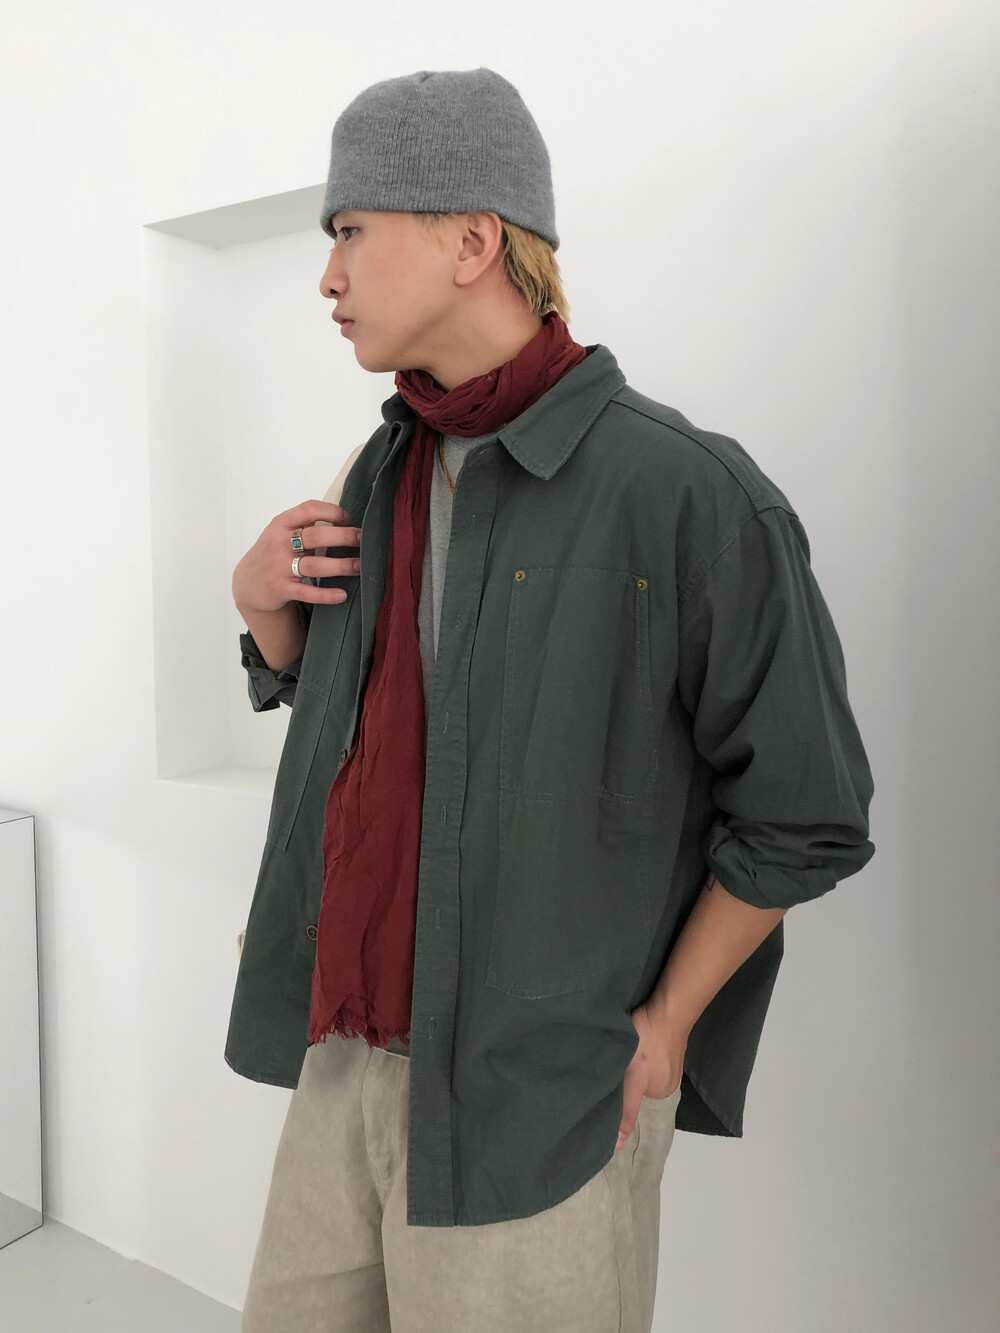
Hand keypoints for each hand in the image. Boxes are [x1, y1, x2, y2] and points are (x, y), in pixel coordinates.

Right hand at [232, 499, 361, 614]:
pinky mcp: (280, 588)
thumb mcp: (282, 533)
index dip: (332, 511)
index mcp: (281, 524)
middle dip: (343, 536)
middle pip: (316, 536)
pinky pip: (306, 592)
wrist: (247, 584)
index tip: (348, 519)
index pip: (310, 509)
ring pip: (314, 565)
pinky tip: (341, 595)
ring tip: (360, 567)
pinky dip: (325, 594)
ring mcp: (279, 566)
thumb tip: (345, 523)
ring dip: (341, 565)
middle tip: (363, 540)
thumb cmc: (273, 554)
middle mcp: (279, 543)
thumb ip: (306, 526)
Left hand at [615, 1003, 687, 1151]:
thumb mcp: (634, 1081)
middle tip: (607, 1064)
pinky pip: (646, 1049)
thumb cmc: (648, 1045)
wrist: (667, 1008)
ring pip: (640, 1065)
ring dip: (629, 1059)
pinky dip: (637, 1046)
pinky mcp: (663, 1038)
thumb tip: (618, 1144)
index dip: (618, 1093)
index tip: (602, 1085)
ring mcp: (667, 1057)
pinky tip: (629, 1038)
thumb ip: (627, 1110)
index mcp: (662, 1091)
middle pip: (636, 1082)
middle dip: (622, 1076)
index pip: (634, 1099)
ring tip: (617, 1051)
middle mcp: (667, 1078)